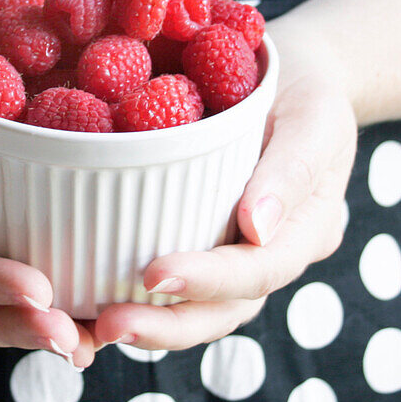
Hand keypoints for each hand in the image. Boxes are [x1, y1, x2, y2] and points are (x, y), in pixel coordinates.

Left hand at [89, 24, 357, 350]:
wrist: (293, 74)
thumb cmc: (308, 87)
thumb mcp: (316, 114)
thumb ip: (293, 168)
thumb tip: (257, 229)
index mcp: (303, 233)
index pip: (258, 271)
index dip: (207, 280)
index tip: (153, 274)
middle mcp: (267, 256)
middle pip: (221, 311)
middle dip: (165, 325)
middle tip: (109, 325)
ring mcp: (233, 253)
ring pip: (192, 308)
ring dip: (144, 321)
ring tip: (90, 327)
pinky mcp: (200, 238)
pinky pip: (167, 276)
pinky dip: (129, 293)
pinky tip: (84, 301)